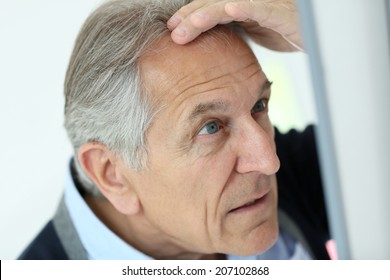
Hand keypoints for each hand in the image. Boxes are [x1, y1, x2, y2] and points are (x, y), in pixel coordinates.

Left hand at [167, 0, 302, 51]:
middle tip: (173, 31)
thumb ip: (236, 36)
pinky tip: (228, 10)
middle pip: (213, 5)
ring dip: (205, 14)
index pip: (210, 10)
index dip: (191, 18)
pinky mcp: (277, 11)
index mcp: (240, 8)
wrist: (317, 34)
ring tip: (187, 25)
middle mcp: (248, 3)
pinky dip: (243, 7)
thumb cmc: (287, 32)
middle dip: (191, 17)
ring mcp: (262, 4)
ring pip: (227, 4)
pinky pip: (257, 7)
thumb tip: (217, 51)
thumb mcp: (255, 35)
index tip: (174, 30)